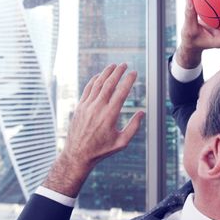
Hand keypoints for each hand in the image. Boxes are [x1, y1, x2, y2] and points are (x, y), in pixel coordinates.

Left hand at [43, 63, 144, 197]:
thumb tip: (142, 113)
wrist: (78, 154)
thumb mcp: (121, 142)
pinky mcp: (80, 107)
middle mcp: (98, 108)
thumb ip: (133, 127)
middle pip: (109, 84)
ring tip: (113, 66)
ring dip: (106, 73)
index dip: (128, 80)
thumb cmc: (101, 150)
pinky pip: (87, 89)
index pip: (121, 92)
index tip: (134, 73)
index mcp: (110, 115)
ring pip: (97, 84)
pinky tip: (99, 76)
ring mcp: (87, 106)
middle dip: (118, 72)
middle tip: (124, 64)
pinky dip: (94, 80)